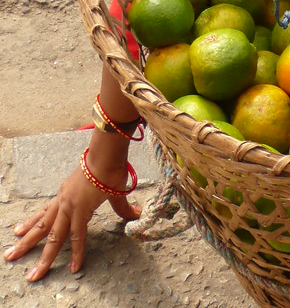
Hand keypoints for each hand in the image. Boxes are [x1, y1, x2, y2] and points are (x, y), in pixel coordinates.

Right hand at [3, 160, 140, 281]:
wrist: (103, 152)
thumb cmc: (111, 172)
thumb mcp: (119, 192)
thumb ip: (124, 208)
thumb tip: (137, 215)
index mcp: (82, 208)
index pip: (78, 237)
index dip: (77, 254)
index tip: (75, 270)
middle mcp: (67, 206)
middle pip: (53, 237)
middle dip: (42, 259)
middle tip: (30, 277)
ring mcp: (61, 199)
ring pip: (41, 224)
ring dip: (27, 240)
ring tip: (11, 253)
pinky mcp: (60, 193)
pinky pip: (43, 211)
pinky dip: (32, 221)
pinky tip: (20, 229)